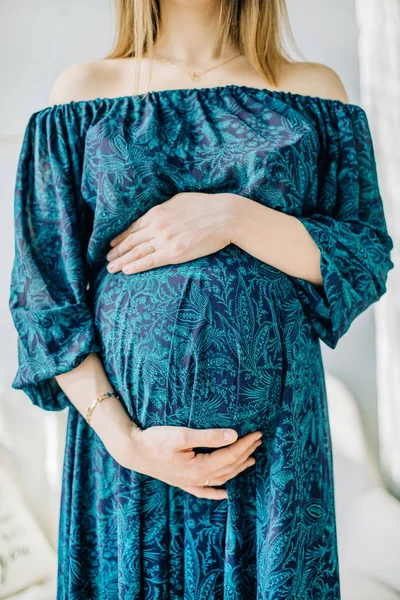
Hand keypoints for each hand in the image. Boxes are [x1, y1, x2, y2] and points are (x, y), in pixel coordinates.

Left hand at [106, 192, 237, 273]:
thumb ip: (164, 209)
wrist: (225, 216)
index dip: (120, 237)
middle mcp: (157, 226)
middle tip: (106, 259)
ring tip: (110, 268)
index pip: (133, 227)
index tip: (111, 244)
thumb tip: (156, 214)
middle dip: (116, 251)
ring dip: (121, 260)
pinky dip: (136, 266)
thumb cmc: (206, 206)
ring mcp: (165, 239)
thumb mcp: (180, 201)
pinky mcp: (175, 252)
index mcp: (157, 212)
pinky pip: (150, 261)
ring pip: (137, 252)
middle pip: (131, 241)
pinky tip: (126, 270)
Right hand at [108, 423, 262, 499]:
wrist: (132, 450)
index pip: (229, 456)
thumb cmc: (155, 439)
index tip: (257, 434)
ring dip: (237, 469)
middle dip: (245, 454)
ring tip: (251, 460)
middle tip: (258, 441)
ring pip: (220, 478)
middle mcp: (197, 479)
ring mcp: (189, 483)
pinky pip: (204, 491)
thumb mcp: (182, 434)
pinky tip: (226, 493)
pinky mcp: (182, 482)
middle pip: (228, 467)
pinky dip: (217, 492)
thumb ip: (209, 436)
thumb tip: (234, 435)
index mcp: (199, 467)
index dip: (245, 445)